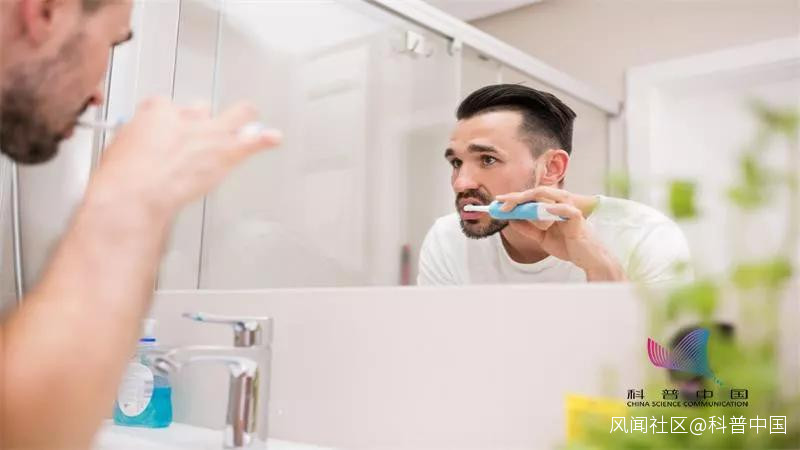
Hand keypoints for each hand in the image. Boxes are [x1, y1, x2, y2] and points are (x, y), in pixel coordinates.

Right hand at [89, 97, 281, 220]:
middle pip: (202, 108)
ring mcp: (209, 133)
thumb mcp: (118, 152)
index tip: (170, 132)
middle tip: (206, 130)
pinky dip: (265, 139)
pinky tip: (274, 138)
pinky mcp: (226, 151)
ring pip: (236, 114)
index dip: (171, 120)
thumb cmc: (122, 180)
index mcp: (155, 114)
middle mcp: (186, 118)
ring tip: (249, 122)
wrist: (136, 195)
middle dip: (204, 118)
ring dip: (243, 119)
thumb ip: (135, 145)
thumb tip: (138, 150)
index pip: (166, 106)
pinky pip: (253, 140)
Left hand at [495, 186, 624, 280]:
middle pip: (536, 193)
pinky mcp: (578, 218)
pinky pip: (566, 209)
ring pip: (548, 195)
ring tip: (513, 203)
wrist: (589, 259)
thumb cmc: (570, 246)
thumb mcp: (543, 238)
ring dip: (529, 198)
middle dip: (516, 196)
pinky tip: (542, 210)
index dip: (514, 198)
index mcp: (553, 206)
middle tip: (500, 202)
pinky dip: (554, 208)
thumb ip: (528, 228)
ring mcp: (570, 208)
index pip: (531, 197)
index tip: (497, 202)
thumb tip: (511, 220)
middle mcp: (561, 203)